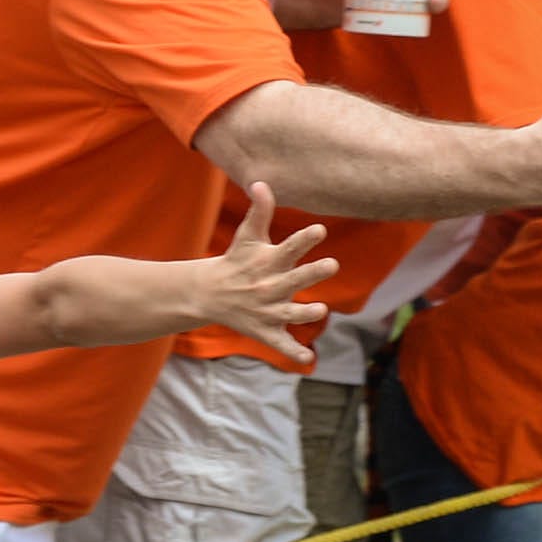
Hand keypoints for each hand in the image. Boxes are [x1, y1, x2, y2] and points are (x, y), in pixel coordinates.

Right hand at [194, 183, 339, 363]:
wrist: (209, 294)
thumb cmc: (236, 260)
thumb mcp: (248, 236)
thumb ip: (260, 210)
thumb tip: (261, 182)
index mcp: (268, 262)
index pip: (288, 248)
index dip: (304, 239)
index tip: (320, 229)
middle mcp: (270, 286)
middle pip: (294, 280)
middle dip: (312, 273)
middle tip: (332, 264)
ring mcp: (268, 311)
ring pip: (289, 314)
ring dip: (305, 313)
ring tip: (321, 310)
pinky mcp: (266, 331)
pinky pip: (281, 344)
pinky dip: (293, 353)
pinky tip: (308, 360)